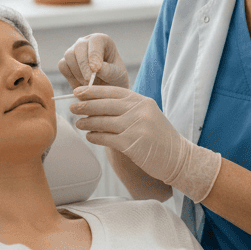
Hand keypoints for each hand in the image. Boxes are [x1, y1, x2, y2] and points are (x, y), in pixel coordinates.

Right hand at [58, 33, 129, 90]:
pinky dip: (70, 77)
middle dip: (83, 64)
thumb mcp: (117, 75)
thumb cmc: (115, 79)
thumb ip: (109, 71)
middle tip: (89, 80)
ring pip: (69, 55)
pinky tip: (81, 85)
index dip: (94, 54)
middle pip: (79, 47)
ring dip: (77, 72)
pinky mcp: (66, 61)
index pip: (95, 41)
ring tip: (88, 85)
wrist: (107, 89)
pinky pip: (63, 65)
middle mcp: (87, 42)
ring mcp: (75, 51)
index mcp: (102, 40)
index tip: (96, 69)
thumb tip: (95, 67)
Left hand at [71, 85, 221, 201]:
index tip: (78, 91)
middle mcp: (138, 111)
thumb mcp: (148, 115)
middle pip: (104, 105)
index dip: (93, 91)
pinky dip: (95, 137)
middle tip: (72, 106)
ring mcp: (135, 127)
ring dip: (87, 122)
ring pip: (102, 121)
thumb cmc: (160, 138)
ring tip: (78, 123)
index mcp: (142, 101)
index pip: (112, 91)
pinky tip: (89, 136)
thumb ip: (128, 108)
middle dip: (85, 105)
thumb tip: (99, 104)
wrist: (179, 158)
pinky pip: (106, 138)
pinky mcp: (131, 144)